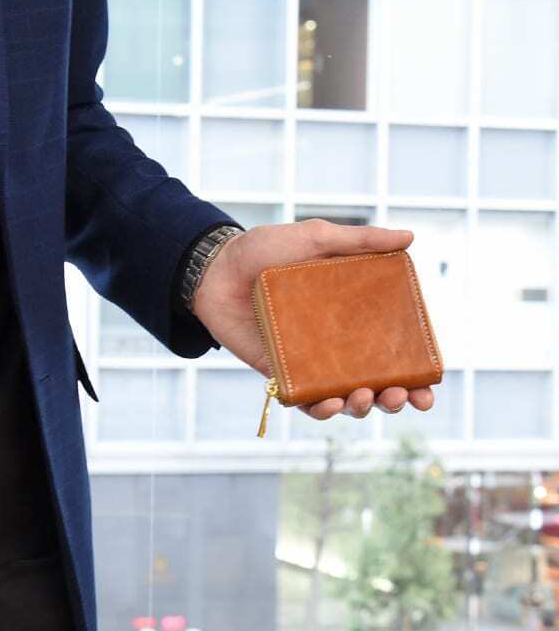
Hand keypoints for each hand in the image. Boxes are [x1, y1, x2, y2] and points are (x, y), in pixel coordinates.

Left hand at [191, 219, 434, 420]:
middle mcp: (337, 343)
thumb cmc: (264, 250)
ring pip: (343, 397)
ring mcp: (309, 360)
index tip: (431, 384)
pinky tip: (329, 403)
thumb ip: (359, 241)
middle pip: (376, 382)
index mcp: (355, 314)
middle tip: (400, 396)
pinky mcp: (279, 371)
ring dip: (360, 407)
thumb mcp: (314, 238)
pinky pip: (303, 399)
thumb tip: (411, 237)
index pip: (395, 350)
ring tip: (364, 397)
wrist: (214, 267)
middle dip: (395, 398)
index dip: (416, 372)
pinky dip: (319, 408)